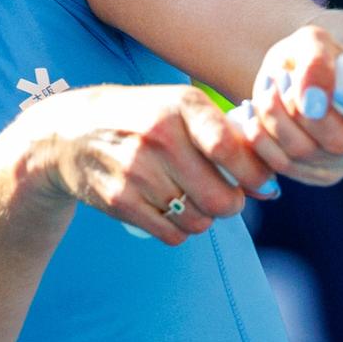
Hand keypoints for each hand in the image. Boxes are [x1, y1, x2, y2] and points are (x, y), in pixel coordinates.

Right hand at [20, 84, 276, 245]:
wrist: (71, 132)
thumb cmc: (142, 118)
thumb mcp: (179, 107)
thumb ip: (226, 136)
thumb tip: (270, 182)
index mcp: (181, 106)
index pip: (231, 149)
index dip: (255, 174)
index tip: (260, 183)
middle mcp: (159, 136)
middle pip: (220, 197)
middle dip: (232, 204)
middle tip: (227, 198)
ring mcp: (137, 171)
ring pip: (199, 220)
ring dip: (205, 218)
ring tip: (193, 200)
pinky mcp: (120, 200)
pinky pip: (171, 235)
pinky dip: (180, 231)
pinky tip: (172, 212)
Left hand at [245, 24, 342, 186]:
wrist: (295, 72)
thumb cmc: (316, 52)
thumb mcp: (314, 40)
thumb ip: (317, 61)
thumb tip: (312, 98)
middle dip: (302, 110)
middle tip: (282, 79)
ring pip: (307, 153)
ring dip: (276, 117)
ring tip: (267, 87)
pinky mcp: (318, 174)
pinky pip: (284, 166)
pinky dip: (262, 136)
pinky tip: (253, 112)